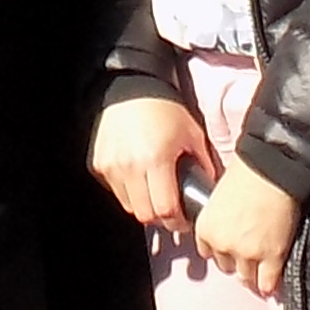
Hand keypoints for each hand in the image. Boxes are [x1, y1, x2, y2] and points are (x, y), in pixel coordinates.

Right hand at [92, 90, 215, 235]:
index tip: (184, 219)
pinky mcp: (99, 164)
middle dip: (160, 217)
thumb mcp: (192, 133)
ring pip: (128, 206)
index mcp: (156, 160)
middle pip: (145, 215)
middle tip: (171, 209)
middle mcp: (130, 166)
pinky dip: (127, 190)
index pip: (165, 210)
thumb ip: (204, 163)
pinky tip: (138, 176)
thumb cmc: (163, 108)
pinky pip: (115, 190)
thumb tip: (210, 187)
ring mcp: (111, 166)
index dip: (177, 221)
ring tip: (155, 190)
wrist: (131, 89)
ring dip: (143, 204)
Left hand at [188, 159, 300, 296]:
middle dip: (237, 261)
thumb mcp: (222, 194)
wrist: (272, 169)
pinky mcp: (271, 257)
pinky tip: (273, 284)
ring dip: (254, 274)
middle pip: (227, 266)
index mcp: (206, 228)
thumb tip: (231, 221)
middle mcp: (222, 244)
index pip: (208, 252)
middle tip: (250, 254)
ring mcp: (247, 253)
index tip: (230, 249)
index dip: (222, 250)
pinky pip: (268, 283)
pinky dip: (270, 285)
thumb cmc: (249, 172)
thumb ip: (222, 215)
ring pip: (247, 278)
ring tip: (262, 271)